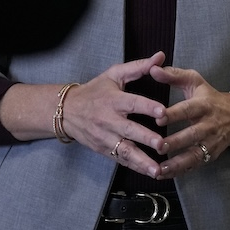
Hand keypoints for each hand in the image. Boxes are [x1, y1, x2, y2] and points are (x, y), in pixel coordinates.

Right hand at [61, 51, 168, 177]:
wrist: (66, 111)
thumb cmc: (96, 90)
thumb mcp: (115, 74)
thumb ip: (139, 67)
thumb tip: (161, 56)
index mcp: (114, 100)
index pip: (133, 103)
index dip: (148, 107)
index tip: (163, 113)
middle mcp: (109, 120)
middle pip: (129, 130)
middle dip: (146, 138)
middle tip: (163, 144)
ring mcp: (105, 137)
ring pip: (124, 151)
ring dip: (142, 161)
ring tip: (158, 170)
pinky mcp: (104, 150)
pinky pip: (121, 160)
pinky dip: (136, 167)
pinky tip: (151, 173)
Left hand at [150, 64, 229, 178]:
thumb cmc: (210, 97)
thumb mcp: (195, 82)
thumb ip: (173, 75)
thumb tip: (153, 69)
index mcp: (204, 104)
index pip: (188, 109)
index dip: (174, 114)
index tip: (158, 117)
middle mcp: (209, 124)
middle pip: (192, 134)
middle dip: (176, 141)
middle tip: (158, 146)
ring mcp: (212, 141)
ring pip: (195, 154)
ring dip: (177, 163)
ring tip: (160, 169)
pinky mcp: (212, 154)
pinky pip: (196, 164)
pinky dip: (181, 171)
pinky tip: (165, 174)